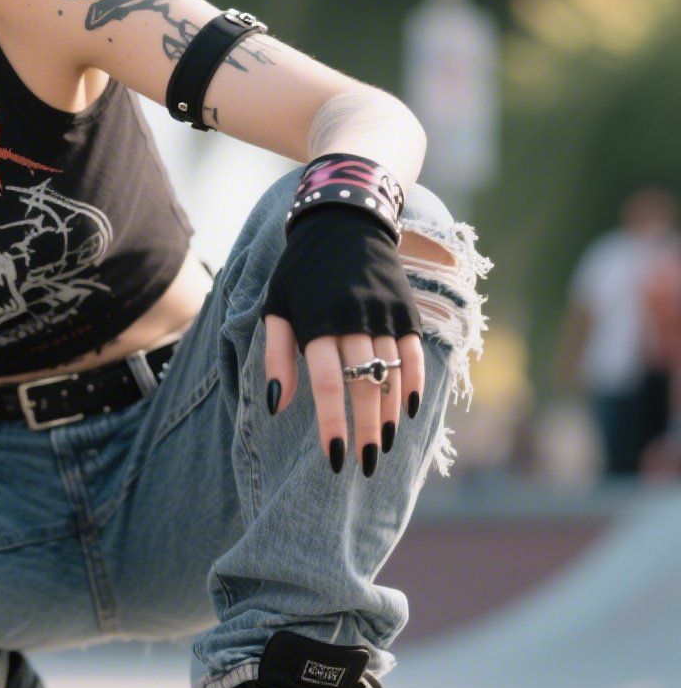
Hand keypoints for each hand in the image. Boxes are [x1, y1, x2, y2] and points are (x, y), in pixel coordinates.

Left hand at [260, 205, 423, 474]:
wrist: (344, 223)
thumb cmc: (301, 273)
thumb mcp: (276, 307)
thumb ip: (275, 356)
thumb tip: (274, 404)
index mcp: (317, 322)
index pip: (328, 384)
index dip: (332, 423)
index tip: (333, 457)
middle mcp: (353, 319)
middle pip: (363, 386)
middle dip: (363, 429)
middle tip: (364, 464)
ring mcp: (384, 314)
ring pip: (390, 374)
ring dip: (387, 414)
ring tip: (382, 444)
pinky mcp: (405, 309)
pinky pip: (413, 353)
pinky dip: (414, 383)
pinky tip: (407, 412)